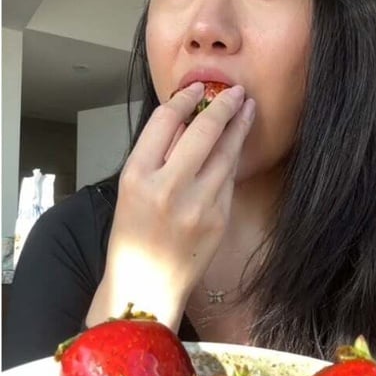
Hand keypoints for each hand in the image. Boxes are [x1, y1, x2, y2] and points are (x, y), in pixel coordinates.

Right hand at [86, 82, 255, 329]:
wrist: (145, 287)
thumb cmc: (131, 238)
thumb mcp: (129, 192)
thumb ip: (154, 157)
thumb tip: (183, 121)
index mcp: (136, 177)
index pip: (164, 123)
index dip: (184, 99)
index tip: (197, 89)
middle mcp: (166, 188)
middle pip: (202, 130)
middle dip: (223, 105)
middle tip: (234, 91)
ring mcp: (197, 205)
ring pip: (225, 152)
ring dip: (238, 127)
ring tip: (246, 109)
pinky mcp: (219, 219)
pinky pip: (228, 179)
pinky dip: (232, 158)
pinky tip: (236, 146)